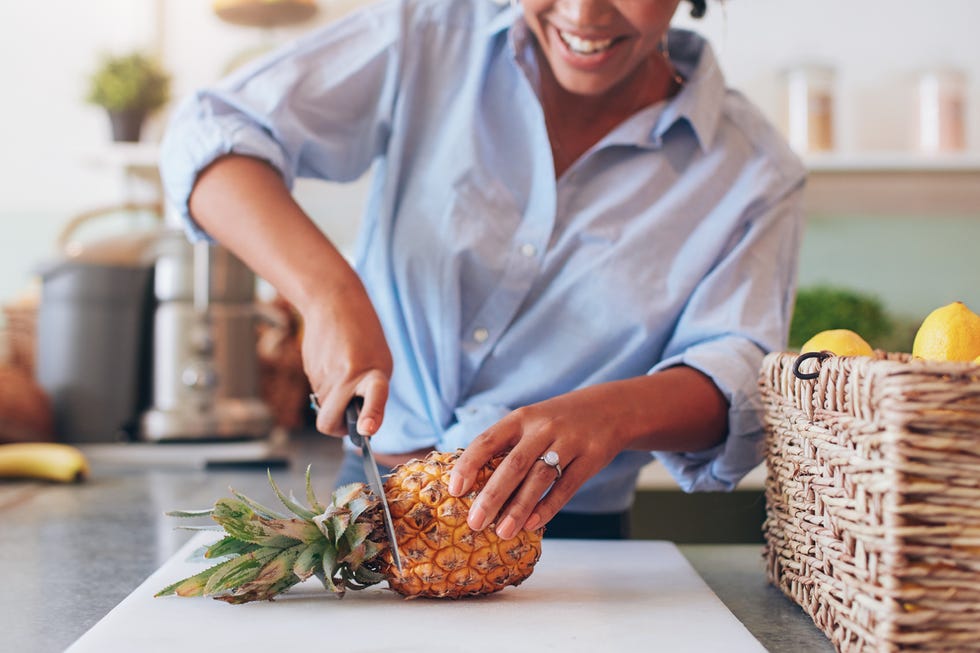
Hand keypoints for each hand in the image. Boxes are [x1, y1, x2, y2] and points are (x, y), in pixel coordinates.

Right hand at [300, 281, 392, 436]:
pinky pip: (318, 393)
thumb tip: (358, 422)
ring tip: (345, 374)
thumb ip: (372, 393)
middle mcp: (347, 376)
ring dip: (334, 402)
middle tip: (351, 417)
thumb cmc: (363, 335)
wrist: (333, 302)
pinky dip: (327, 388)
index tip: (366, 430)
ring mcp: (324, 375)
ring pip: (324, 408)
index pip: (374, 395)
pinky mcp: (309, 371)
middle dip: (336, 426)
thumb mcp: (380, 362)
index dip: (370, 415)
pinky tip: (333, 365)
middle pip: (329, 422)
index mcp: (373, 371)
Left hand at [448, 368, 728, 539]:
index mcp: (521, 418)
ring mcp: (569, 442)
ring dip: (519, 507)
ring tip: (502, 532)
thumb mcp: (531, 421)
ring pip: (540, 478)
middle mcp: (543, 427)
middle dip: (492, 495)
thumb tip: (472, 483)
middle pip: (514, 464)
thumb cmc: (557, 422)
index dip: (469, 465)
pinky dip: (548, 506)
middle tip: (474, 523)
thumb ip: (507, 446)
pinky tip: (533, 524)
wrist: (611, 409)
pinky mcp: (591, 458)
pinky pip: (567, 486)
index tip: (454, 490)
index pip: (488, 440)